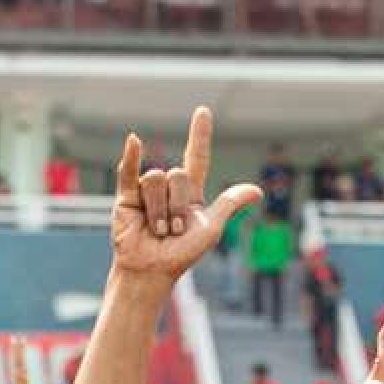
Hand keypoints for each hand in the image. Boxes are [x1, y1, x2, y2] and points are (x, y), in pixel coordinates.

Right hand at [110, 107, 261, 288]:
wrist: (152, 271)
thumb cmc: (181, 255)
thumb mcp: (211, 229)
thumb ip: (229, 205)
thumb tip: (257, 191)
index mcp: (189, 194)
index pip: (196, 157)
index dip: (199, 135)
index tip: (203, 112)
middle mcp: (167, 189)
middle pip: (177, 175)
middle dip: (178, 206)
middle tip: (174, 231)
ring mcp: (146, 191)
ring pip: (156, 179)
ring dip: (159, 211)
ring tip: (158, 231)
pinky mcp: (126, 197)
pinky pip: (128, 171)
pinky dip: (130, 156)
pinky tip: (134, 141)